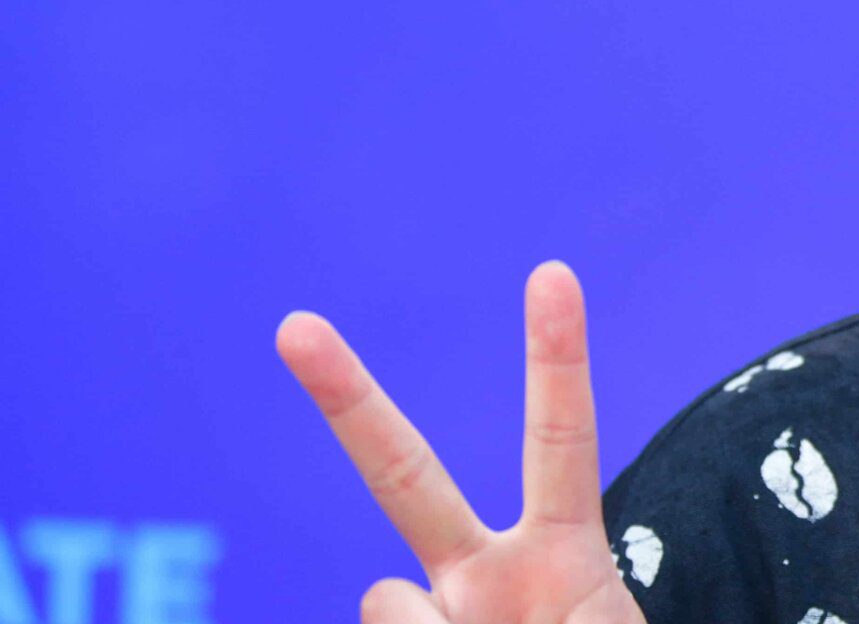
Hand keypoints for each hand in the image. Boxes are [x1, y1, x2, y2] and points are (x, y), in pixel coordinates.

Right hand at [275, 261, 645, 621]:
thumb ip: (512, 608)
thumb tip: (389, 593)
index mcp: (562, 559)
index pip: (560, 442)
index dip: (556, 360)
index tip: (552, 271)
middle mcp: (483, 576)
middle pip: (404, 476)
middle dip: (347, 402)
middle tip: (294, 324)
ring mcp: (435, 616)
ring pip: (387, 606)